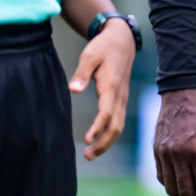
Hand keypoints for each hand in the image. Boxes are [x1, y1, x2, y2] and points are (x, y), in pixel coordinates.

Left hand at [69, 19, 136, 160]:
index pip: (107, 113)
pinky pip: (119, 120)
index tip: (86, 140)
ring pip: (119, 125)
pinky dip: (111, 133)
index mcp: (111, 86)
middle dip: (104, 143)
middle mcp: (120, 95)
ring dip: (107, 141)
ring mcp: (122, 98)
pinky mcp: (121, 98)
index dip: (97, 128)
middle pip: (116, 126)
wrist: (122, 40)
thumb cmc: (103, 47)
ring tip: (91, 153)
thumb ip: (81, 73)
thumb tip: (73, 90)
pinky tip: (100, 139)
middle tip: (87, 155)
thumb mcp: (89, 55)